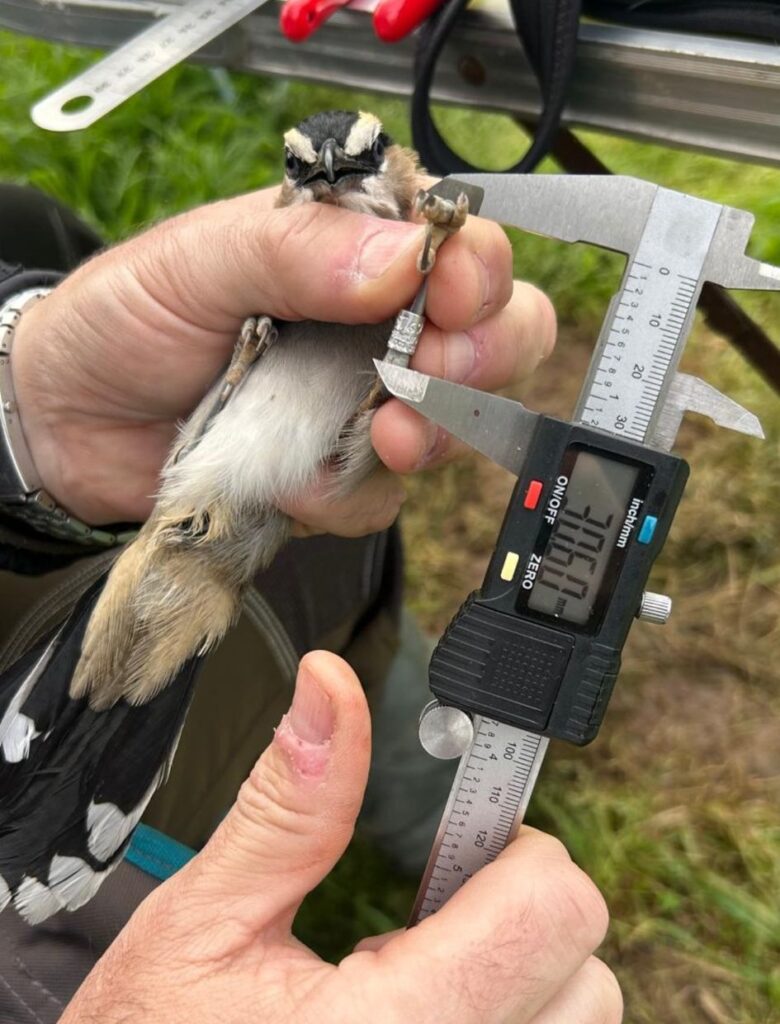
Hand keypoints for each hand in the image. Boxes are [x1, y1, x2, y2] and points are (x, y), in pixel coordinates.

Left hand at [11, 186, 554, 529]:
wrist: (70, 422)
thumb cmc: (125, 319)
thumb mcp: (198, 260)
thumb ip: (297, 249)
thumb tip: (402, 259)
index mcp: (352, 250)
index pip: (460, 246)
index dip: (476, 270)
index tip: (449, 296)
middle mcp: (374, 328)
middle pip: (492, 336)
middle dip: (480, 358)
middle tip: (433, 369)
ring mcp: (361, 406)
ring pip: (454, 426)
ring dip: (429, 436)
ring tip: (381, 435)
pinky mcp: (335, 476)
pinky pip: (382, 497)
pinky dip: (346, 496)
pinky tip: (296, 482)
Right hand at [61, 651, 620, 1023]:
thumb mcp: (203, 922)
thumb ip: (289, 805)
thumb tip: (331, 688)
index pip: (555, 909)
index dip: (513, 844)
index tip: (461, 833)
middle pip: (587, 972)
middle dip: (520, 907)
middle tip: (432, 895)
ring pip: (576, 1019)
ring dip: (518, 967)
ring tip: (417, 958)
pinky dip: (506, 1010)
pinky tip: (421, 1003)